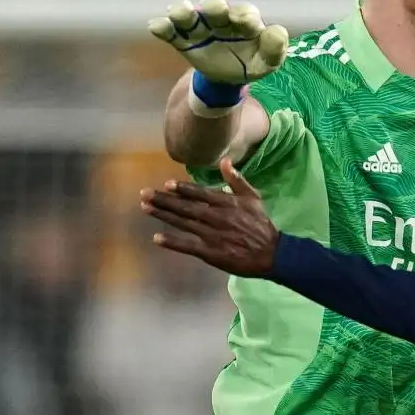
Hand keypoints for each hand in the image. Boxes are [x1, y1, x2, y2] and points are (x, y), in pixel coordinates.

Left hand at [141, 160, 279, 277]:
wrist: (270, 253)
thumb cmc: (260, 224)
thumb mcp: (253, 198)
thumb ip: (237, 179)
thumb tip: (224, 161)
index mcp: (227, 203)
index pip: (201, 194)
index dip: (183, 189)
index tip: (167, 184)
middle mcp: (216, 217)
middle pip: (186, 207)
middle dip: (164, 200)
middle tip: (144, 194)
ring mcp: (212, 235)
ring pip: (183, 223)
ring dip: (164, 215)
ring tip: (145, 208)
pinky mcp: (211, 252)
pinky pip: (188, 246)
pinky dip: (172, 242)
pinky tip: (157, 238)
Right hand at [148, 0, 290, 84]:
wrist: (229, 77)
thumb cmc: (253, 61)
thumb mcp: (268, 60)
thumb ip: (275, 47)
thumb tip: (277, 31)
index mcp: (244, 21)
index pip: (244, 12)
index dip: (243, 15)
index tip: (242, 20)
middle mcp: (220, 19)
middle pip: (215, 6)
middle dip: (215, 7)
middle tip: (217, 11)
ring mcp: (200, 28)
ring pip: (188, 14)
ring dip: (183, 11)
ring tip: (179, 13)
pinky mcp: (182, 40)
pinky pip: (169, 31)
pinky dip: (162, 26)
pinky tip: (156, 26)